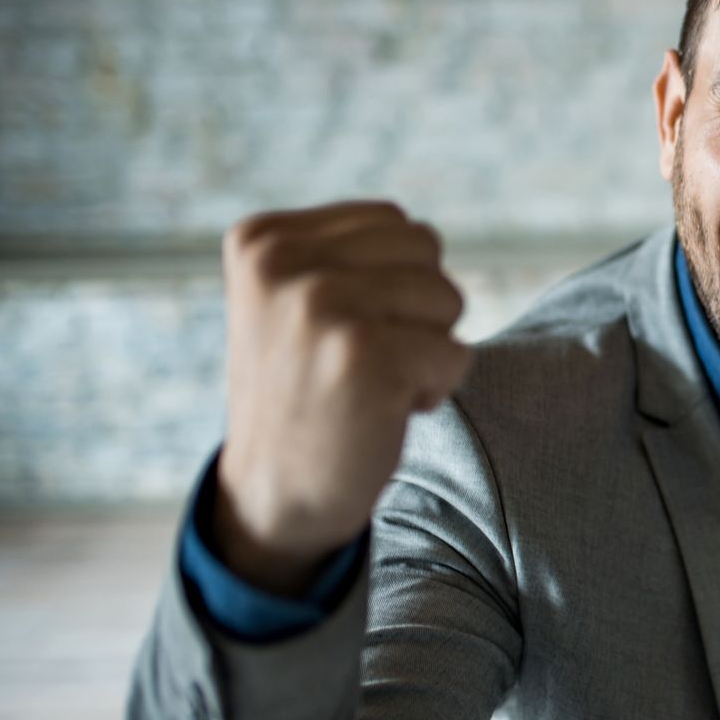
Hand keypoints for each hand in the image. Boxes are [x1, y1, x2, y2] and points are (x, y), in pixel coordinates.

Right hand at [211, 201, 471, 595]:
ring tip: (372, 383)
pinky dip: (437, 386)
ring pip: (448, 297)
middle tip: (363, 362)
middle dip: (418, 311)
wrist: (274, 496)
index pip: (395, 223)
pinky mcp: (363, 354)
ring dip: (429, 349)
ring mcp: (319, 305)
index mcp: (262, 238)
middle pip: (427, 251)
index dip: (393, 284)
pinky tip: (385, 410)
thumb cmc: (307, 394)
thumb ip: (344, 254)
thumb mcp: (295, 301)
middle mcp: (281, 262)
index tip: (341, 334)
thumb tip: (423, 234)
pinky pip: (457, 352)